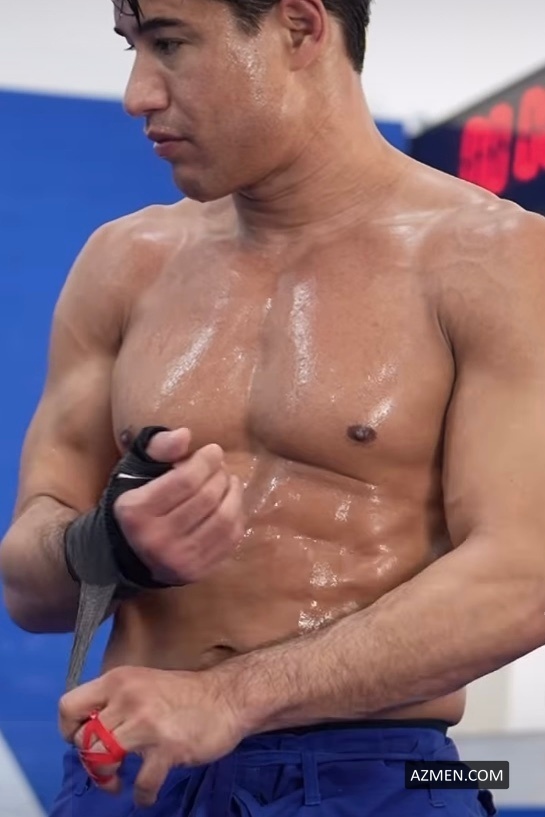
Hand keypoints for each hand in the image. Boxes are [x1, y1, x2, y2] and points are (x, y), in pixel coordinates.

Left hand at [59, 666, 245, 807]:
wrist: (227, 697)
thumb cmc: (184, 693)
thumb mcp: (143, 682)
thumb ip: (117, 700)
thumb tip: (90, 729)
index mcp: (119, 680)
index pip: (69, 705)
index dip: (69, 730)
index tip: (83, 740)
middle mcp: (127, 698)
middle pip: (83, 740)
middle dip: (90, 759)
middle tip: (105, 765)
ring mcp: (146, 723)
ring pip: (101, 760)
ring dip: (106, 778)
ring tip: (117, 782)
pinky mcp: (167, 748)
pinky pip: (141, 783)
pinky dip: (142, 795)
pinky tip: (148, 793)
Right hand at [114, 428, 244, 583]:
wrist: (130, 554)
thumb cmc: (137, 503)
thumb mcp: (136, 471)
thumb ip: (158, 448)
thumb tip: (185, 435)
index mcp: (137, 511)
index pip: (186, 481)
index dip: (206, 461)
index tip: (213, 450)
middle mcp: (156, 540)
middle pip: (207, 498)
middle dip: (220, 475)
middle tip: (220, 467)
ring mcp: (179, 560)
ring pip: (224, 519)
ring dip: (234, 494)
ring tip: (229, 481)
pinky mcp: (198, 572)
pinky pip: (231, 539)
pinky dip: (237, 515)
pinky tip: (231, 503)